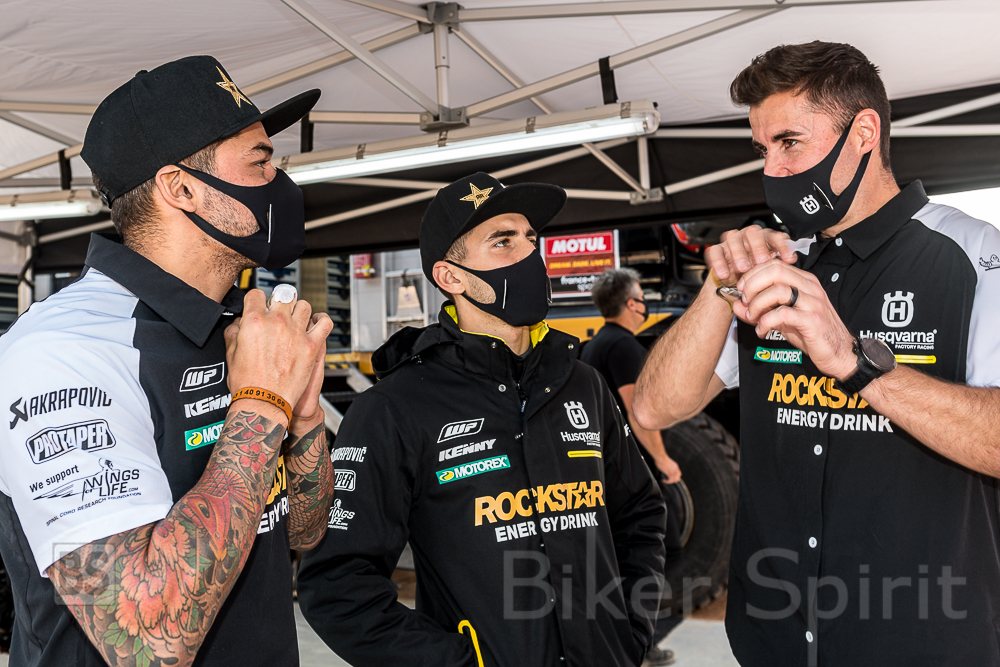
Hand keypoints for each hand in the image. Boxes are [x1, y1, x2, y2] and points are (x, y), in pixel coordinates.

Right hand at [225, 289, 333, 425]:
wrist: (264, 403)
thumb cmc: (247, 383)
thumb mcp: (230, 353)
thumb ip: (234, 331)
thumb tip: (239, 323)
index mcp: (254, 321)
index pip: (257, 294)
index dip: (257, 300)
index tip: (260, 306)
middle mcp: (277, 322)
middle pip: (283, 295)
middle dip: (279, 302)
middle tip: (278, 313)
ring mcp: (296, 332)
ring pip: (304, 305)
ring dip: (299, 310)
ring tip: (296, 320)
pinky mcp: (312, 345)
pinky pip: (324, 322)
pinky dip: (322, 319)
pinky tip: (316, 322)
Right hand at [657, 455, 681, 483]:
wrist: (661, 457)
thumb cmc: (661, 458)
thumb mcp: (667, 462)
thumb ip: (667, 466)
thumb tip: (664, 467)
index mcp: (675, 466)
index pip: (679, 473)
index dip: (676, 477)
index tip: (671, 478)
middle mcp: (676, 469)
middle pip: (678, 478)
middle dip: (673, 480)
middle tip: (668, 481)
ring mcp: (673, 471)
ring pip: (675, 480)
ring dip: (670, 482)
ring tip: (665, 481)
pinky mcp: (670, 473)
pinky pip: (670, 480)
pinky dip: (667, 482)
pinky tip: (663, 480)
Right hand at [705, 226, 797, 284]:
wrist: (732, 292)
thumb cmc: (753, 282)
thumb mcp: (769, 277)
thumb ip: (778, 270)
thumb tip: (792, 269)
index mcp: (765, 242)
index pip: (775, 236)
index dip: (783, 246)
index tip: (789, 259)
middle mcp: (748, 239)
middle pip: (753, 232)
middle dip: (758, 247)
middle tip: (761, 261)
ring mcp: (731, 243)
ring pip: (733, 238)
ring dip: (739, 253)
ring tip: (743, 269)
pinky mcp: (716, 251)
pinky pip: (715, 251)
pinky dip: (719, 262)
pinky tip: (725, 274)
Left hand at [733, 260, 855, 379]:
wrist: (839, 353)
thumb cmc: (811, 334)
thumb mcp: (781, 318)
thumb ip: (759, 309)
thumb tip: (735, 304)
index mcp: (803, 281)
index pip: (774, 265)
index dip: (752, 275)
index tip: (741, 290)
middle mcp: (809, 287)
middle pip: (775, 271)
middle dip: (752, 284)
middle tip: (745, 301)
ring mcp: (812, 302)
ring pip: (778, 290)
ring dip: (757, 304)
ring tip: (753, 317)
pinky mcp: (812, 320)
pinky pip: (782, 314)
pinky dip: (765, 322)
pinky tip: (762, 331)